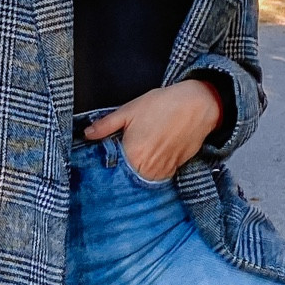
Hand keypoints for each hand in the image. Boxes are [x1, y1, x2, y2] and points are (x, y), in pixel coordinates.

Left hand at [84, 80, 221, 179]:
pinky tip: (149, 156)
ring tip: (137, 155)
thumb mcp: (129, 110)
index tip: (101, 164)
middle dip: (121, 170)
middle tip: (120, 158)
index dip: (106, 168)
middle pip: (127, 178)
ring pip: (142, 179)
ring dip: (137, 172)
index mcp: (134, 155)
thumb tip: (87, 134)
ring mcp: (162, 172)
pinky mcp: (174, 170)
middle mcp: (148, 169)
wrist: (198, 105)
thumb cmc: (164, 105)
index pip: (113, 172)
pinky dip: (150, 170)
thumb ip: (106, 125)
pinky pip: (156, 177)